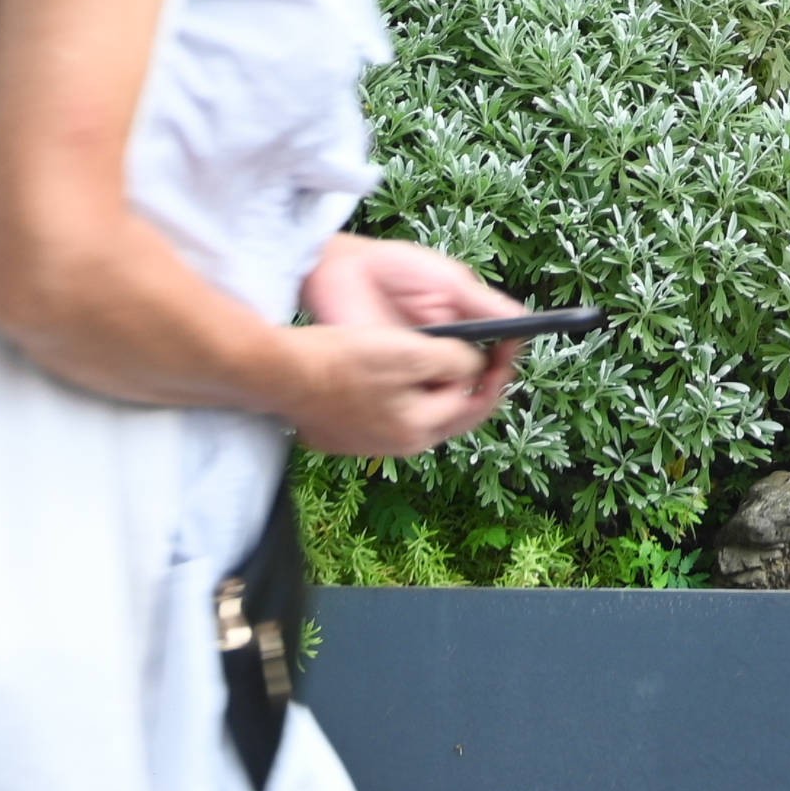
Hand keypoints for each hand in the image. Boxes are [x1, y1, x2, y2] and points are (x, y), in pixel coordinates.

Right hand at [274, 315, 498, 459]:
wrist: (282, 374)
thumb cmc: (344, 358)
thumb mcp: (410, 351)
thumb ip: (452, 360)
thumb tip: (475, 365)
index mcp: (419, 427)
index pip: (473, 400)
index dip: (496, 371)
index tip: (508, 346)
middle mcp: (400, 444)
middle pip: (452, 415)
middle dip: (475, 385)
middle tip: (491, 354)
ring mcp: (371, 443)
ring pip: (422, 415)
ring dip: (439, 389)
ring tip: (448, 359)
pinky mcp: (348, 435)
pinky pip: (391, 415)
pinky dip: (406, 395)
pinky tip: (400, 372)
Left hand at [306, 234, 527, 422]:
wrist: (340, 272)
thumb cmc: (394, 267)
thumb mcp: (448, 281)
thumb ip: (484, 303)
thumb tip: (525, 324)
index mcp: (461, 328)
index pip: (495, 352)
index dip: (507, 358)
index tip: (511, 354)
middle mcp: (442, 353)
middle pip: (478, 380)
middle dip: (490, 381)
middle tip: (491, 374)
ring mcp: (417, 371)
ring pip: (451, 396)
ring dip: (463, 393)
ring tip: (461, 380)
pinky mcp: (391, 383)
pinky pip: (418, 401)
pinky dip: (429, 400)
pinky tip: (431, 386)